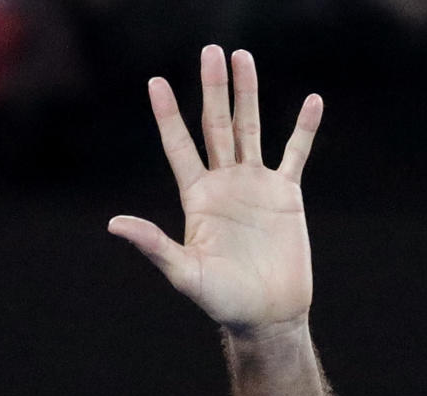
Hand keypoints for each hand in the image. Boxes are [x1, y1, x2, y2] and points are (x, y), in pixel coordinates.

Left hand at [108, 46, 321, 335]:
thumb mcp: (183, 272)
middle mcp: (224, 186)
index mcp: (197, 199)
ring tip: (243, 57)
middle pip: (216, 126)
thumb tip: (114, 224)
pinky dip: (303, 128)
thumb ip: (153, 244)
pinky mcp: (285, 196)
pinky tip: (312, 101)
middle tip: (211, 50)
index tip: (156, 83)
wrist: (265, 315)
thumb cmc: (221, 301)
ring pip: (250, 129)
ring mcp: (255, 187)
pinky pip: (295, 154)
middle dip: (212, 89)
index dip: (168, 116)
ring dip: (248, 94)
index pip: (179, 147)